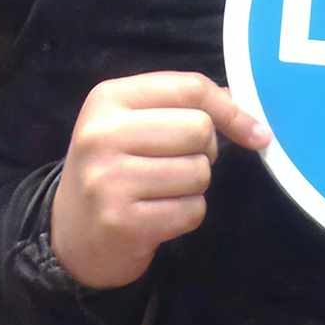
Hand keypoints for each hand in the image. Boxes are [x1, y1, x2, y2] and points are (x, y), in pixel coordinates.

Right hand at [50, 72, 270, 288]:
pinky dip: (187, 215)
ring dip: (195, 186)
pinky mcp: (122, 222)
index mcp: (108, 99)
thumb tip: (242, 104)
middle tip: (180, 164)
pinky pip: (192, 210)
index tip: (254, 131)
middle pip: (199, 129)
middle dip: (205, 151)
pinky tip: (159, 215)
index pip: (189, 87)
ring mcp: (109, 179)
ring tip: (163, 190)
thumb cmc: (114, 169)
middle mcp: (102, 134)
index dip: (230, 109)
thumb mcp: (133, 124)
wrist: (70, 237)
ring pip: (199, 172)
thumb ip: (182, 105)